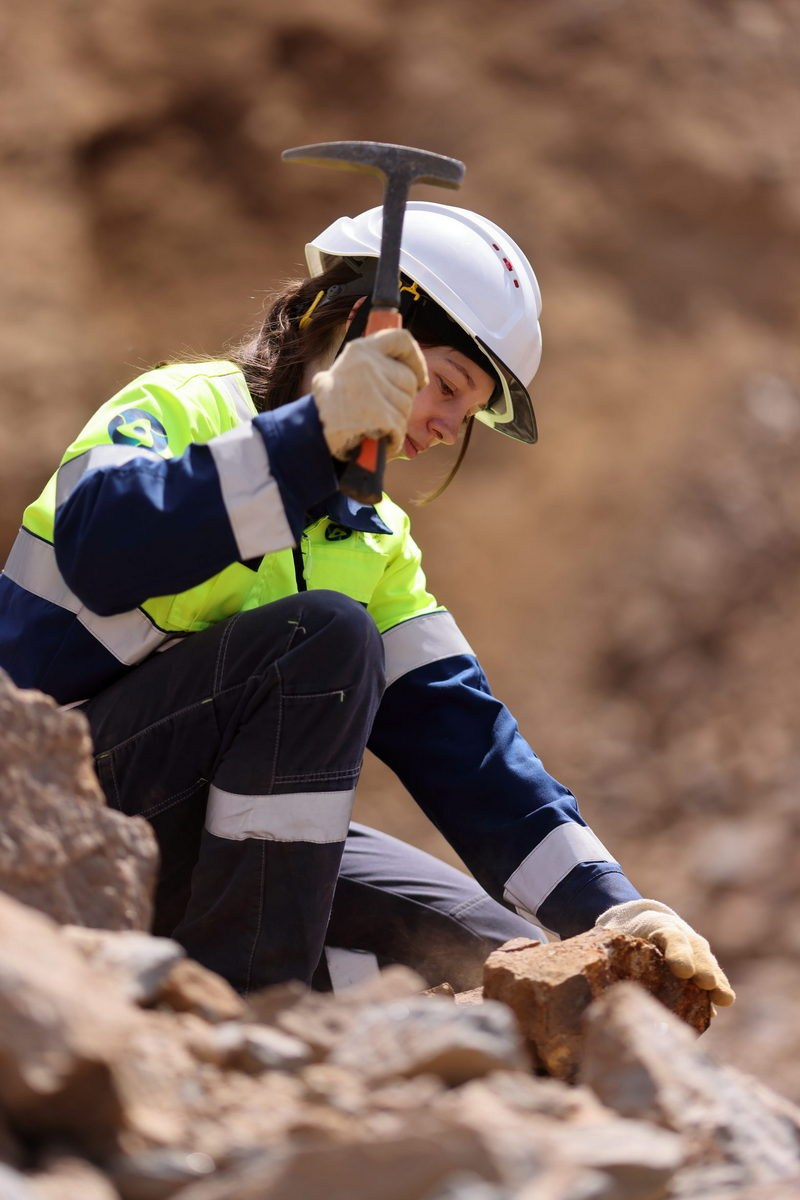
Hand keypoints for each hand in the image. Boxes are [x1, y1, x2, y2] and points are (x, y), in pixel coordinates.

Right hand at [312, 328, 428, 460]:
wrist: (310, 430)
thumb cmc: (331, 404)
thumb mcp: (348, 370)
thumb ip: (374, 364)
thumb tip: (409, 368)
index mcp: (361, 349)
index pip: (401, 339)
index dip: (416, 358)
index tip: (419, 377)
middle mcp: (369, 364)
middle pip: (409, 380)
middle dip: (403, 399)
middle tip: (383, 411)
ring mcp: (375, 389)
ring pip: (406, 406)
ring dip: (395, 421)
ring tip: (372, 425)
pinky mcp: (380, 415)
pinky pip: (400, 428)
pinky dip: (392, 438)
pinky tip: (374, 439)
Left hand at [595, 899, 735, 1005]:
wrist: (640, 922)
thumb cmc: (623, 935)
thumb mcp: (612, 936)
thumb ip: (607, 952)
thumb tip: (589, 985)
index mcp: (656, 925)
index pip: (670, 936)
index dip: (677, 952)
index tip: (682, 970)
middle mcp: (680, 935)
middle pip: (694, 949)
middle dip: (701, 967)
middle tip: (706, 984)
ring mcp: (693, 948)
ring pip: (707, 961)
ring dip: (716, 980)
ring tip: (723, 998)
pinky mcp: (700, 965)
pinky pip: (712, 975)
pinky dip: (718, 988)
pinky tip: (722, 1003)